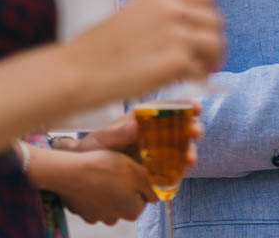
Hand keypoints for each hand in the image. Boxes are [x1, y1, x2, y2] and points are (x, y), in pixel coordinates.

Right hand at [34, 146, 156, 225]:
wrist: (69, 172)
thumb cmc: (104, 168)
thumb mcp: (136, 171)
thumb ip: (152, 184)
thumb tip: (162, 192)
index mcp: (132, 210)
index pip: (145, 197)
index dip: (141, 181)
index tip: (135, 169)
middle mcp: (115, 218)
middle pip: (128, 200)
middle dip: (126, 186)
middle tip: (119, 167)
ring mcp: (97, 216)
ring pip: (110, 200)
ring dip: (110, 188)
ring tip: (104, 171)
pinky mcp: (82, 210)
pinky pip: (93, 200)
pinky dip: (94, 191)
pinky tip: (92, 179)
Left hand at [52, 104, 203, 169]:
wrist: (83, 173)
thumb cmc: (92, 150)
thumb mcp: (101, 139)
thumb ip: (118, 133)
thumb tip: (136, 124)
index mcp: (142, 120)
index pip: (167, 108)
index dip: (183, 106)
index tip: (196, 107)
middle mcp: (152, 134)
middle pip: (178, 128)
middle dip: (191, 128)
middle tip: (196, 131)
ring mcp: (156, 153)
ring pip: (179, 149)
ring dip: (188, 151)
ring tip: (190, 158)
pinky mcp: (156, 172)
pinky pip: (171, 170)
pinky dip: (179, 170)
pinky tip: (181, 172)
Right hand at [66, 0, 223, 104]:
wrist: (79, 71)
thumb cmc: (101, 48)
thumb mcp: (133, 11)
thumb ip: (162, 10)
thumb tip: (190, 19)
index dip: (207, 18)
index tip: (203, 32)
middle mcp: (172, 7)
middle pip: (215, 21)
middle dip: (212, 40)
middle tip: (205, 58)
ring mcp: (177, 33)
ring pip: (215, 44)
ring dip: (211, 59)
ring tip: (199, 71)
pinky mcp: (178, 61)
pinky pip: (203, 69)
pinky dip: (199, 78)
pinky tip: (185, 82)